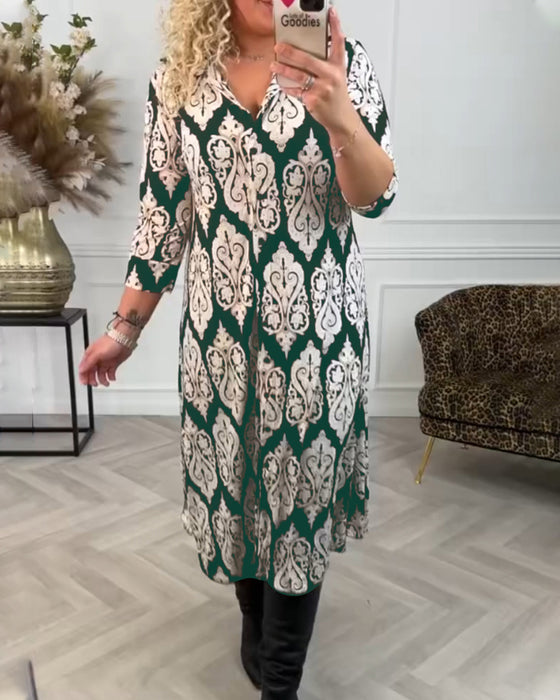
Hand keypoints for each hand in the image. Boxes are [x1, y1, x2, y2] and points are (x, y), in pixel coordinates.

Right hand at [79, 334, 132, 386]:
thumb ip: (89, 362)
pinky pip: (110, 372)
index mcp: (90, 355)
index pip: (84, 368)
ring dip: (102, 379)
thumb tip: (81, 369)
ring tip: (106, 383)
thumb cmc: (111, 342)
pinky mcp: (113, 363)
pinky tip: (112, 378)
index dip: (83, 376)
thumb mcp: (98, 353)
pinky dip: (111, 377)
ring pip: (101, 373)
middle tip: (95, 384)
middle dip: (92, 379)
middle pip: (92, 372)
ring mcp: (105, 361)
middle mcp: (97, 359)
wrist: (125, 339)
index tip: (85, 383)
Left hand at [271, 6, 353, 131]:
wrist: (341, 119)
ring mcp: (322, 89)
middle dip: (291, 53)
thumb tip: (302, 54)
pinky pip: (296, 91)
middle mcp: (332, 75)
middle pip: (309, 60)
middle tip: (278, 47)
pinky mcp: (313, 100)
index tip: (331, 12)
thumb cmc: (336, 96)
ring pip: (299, 76)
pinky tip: (281, 84)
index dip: (335, 26)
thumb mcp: (336, 77)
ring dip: (283, 70)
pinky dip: (288, 87)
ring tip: (273, 66)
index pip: (339, 42)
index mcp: (338, 66)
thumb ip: (324, 65)